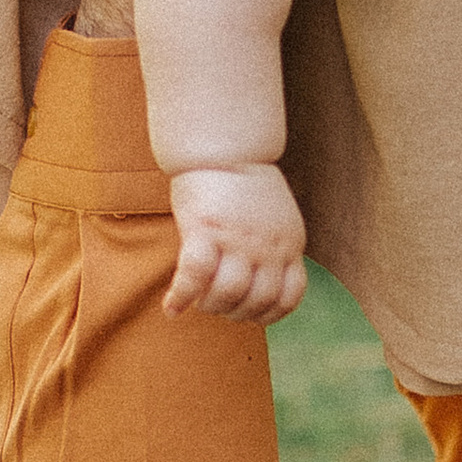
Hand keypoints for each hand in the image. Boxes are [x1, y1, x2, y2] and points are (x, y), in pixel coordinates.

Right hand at [165, 163, 308, 321]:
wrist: (224, 147)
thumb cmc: (245, 183)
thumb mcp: (277, 219)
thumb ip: (274, 248)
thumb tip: (259, 281)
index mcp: (289, 244)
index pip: (288, 298)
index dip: (267, 314)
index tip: (248, 313)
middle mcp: (267, 247)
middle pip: (255, 302)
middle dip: (234, 313)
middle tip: (217, 305)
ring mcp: (238, 240)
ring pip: (226, 294)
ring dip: (210, 307)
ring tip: (199, 301)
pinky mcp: (205, 231)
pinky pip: (194, 278)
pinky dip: (181, 297)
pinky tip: (171, 307)